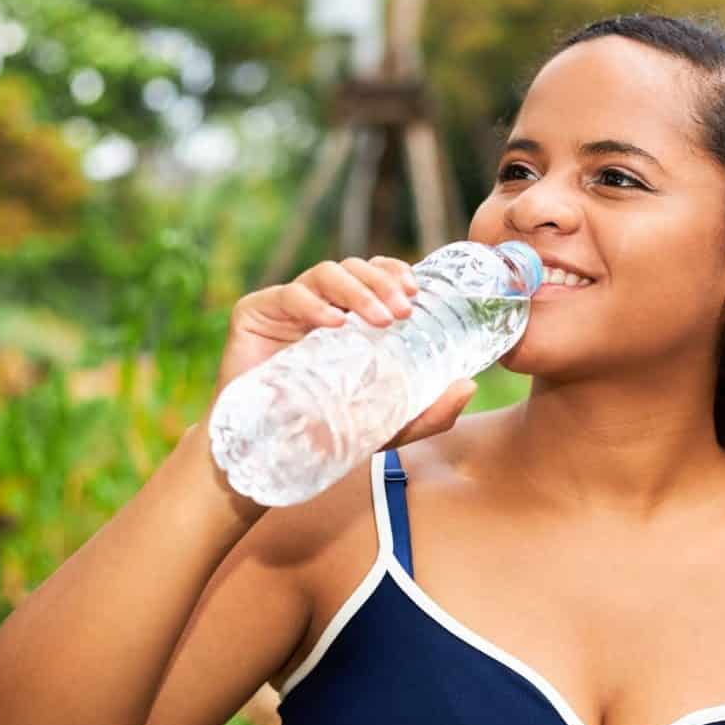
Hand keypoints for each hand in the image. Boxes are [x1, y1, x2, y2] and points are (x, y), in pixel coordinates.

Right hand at [202, 255, 478, 445]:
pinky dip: (313, 304)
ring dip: (357, 289)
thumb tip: (469, 386)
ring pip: (327, 272)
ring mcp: (287, 306)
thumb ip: (428, 411)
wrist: (266, 455)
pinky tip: (333, 323)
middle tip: (403, 310)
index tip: (415, 291)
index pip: (375, 277)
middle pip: (355, 268)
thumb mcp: (386, 425)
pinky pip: (287, 294)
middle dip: (382, 282)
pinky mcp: (255, 312)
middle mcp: (320, 305)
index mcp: (349, 317)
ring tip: (378, 318)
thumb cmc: (325, 435)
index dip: (394, 273)